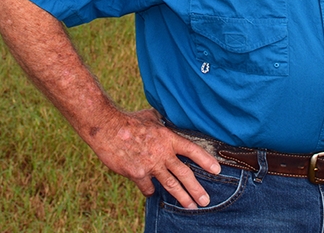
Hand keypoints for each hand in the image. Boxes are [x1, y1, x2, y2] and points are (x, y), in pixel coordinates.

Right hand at [86, 108, 222, 208]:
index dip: (205, 160)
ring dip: (181, 197)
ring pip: (170, 185)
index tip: (217, 169)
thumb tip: (167, 121)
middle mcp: (162, 153)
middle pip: (184, 174)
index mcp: (168, 138)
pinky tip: (151, 193)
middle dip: (196, 189)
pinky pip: (147, 187)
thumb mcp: (150, 117)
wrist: (107, 127)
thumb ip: (162, 123)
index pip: (192, 150)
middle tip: (205, 200)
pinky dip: (150, 190)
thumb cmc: (128, 119)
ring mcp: (150, 165)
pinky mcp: (136, 173)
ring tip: (190, 206)